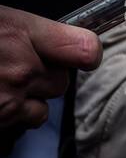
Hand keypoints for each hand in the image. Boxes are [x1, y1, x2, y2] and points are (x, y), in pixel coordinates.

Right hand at [0, 5, 101, 130]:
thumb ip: (27, 31)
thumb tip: (54, 38)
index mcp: (20, 33)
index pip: (85, 49)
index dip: (86, 53)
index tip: (83, 53)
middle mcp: (22, 69)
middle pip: (60, 83)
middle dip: (42, 78)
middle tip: (13, 67)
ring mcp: (9, 101)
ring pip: (40, 111)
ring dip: (25, 103)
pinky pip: (17, 127)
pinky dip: (7, 118)